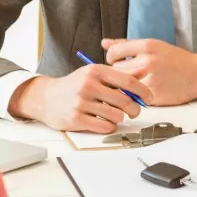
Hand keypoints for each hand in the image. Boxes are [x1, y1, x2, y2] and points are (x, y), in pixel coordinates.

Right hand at [7, 66, 151, 133]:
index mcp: (95, 70)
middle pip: (125, 101)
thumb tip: (143, 77)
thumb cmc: (75, 86)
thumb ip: (116, 76)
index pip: (128, 81)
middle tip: (134, 112)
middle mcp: (88, 84)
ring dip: (120, 118)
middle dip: (135, 109)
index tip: (150, 98)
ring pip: (116, 115)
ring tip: (114, 115)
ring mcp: (81, 102)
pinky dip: (109, 126)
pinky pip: (105, 126)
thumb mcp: (94, 74)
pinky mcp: (76, 118)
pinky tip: (104, 121)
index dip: (144, 91)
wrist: (46, 98)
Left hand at [102, 38, 196, 105]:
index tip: (117, 61)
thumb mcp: (153, 45)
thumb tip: (103, 43)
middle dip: (118, 72)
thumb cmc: (174, 59)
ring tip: (133, 82)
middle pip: (115, 70)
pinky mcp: (153, 96)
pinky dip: (133, 96)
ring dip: (123, 85)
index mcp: (146, 46)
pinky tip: (142, 91)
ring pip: (121, 85)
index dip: (112, 58)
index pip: (113, 52)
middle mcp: (147, 62)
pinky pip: (132, 97)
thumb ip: (126, 44)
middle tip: (128, 73)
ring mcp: (150, 80)